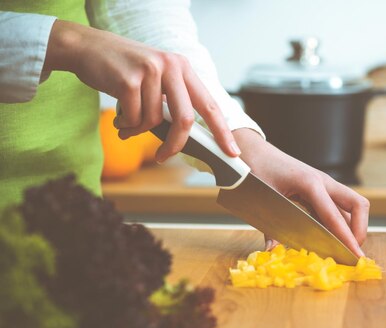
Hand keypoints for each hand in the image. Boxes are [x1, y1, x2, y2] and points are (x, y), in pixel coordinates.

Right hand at [43, 20, 239, 161]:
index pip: (209, 105)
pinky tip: (118, 117)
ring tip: (126, 121)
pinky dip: (125, 125)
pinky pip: (133, 118)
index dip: (222, 131)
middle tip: (163, 156)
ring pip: (154, 121)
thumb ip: (174, 100)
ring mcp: (151, 71)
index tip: (232, 151)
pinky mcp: (129, 80)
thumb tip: (188, 138)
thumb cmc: (124, 70)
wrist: (87, 47)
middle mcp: (171, 66)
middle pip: (185, 120)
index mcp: (183, 68)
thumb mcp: (157, 78)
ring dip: (138, 129)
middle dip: (175, 145)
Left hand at [233, 129, 369, 257]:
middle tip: (351, 251)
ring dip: (351, 228)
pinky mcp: (320, 190)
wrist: (255, 152)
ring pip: (350, 207)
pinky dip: (339, 224)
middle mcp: (323, 182)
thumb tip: (271, 250)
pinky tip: (329, 239)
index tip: (355, 256)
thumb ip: (269, 228)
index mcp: (310, 183)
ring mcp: (323, 185)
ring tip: (342, 249)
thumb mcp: (261, 201)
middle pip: (358, 205)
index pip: (336, 215)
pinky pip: (337, 208)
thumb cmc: (257, 171)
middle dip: (359, 230)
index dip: (347, 238)